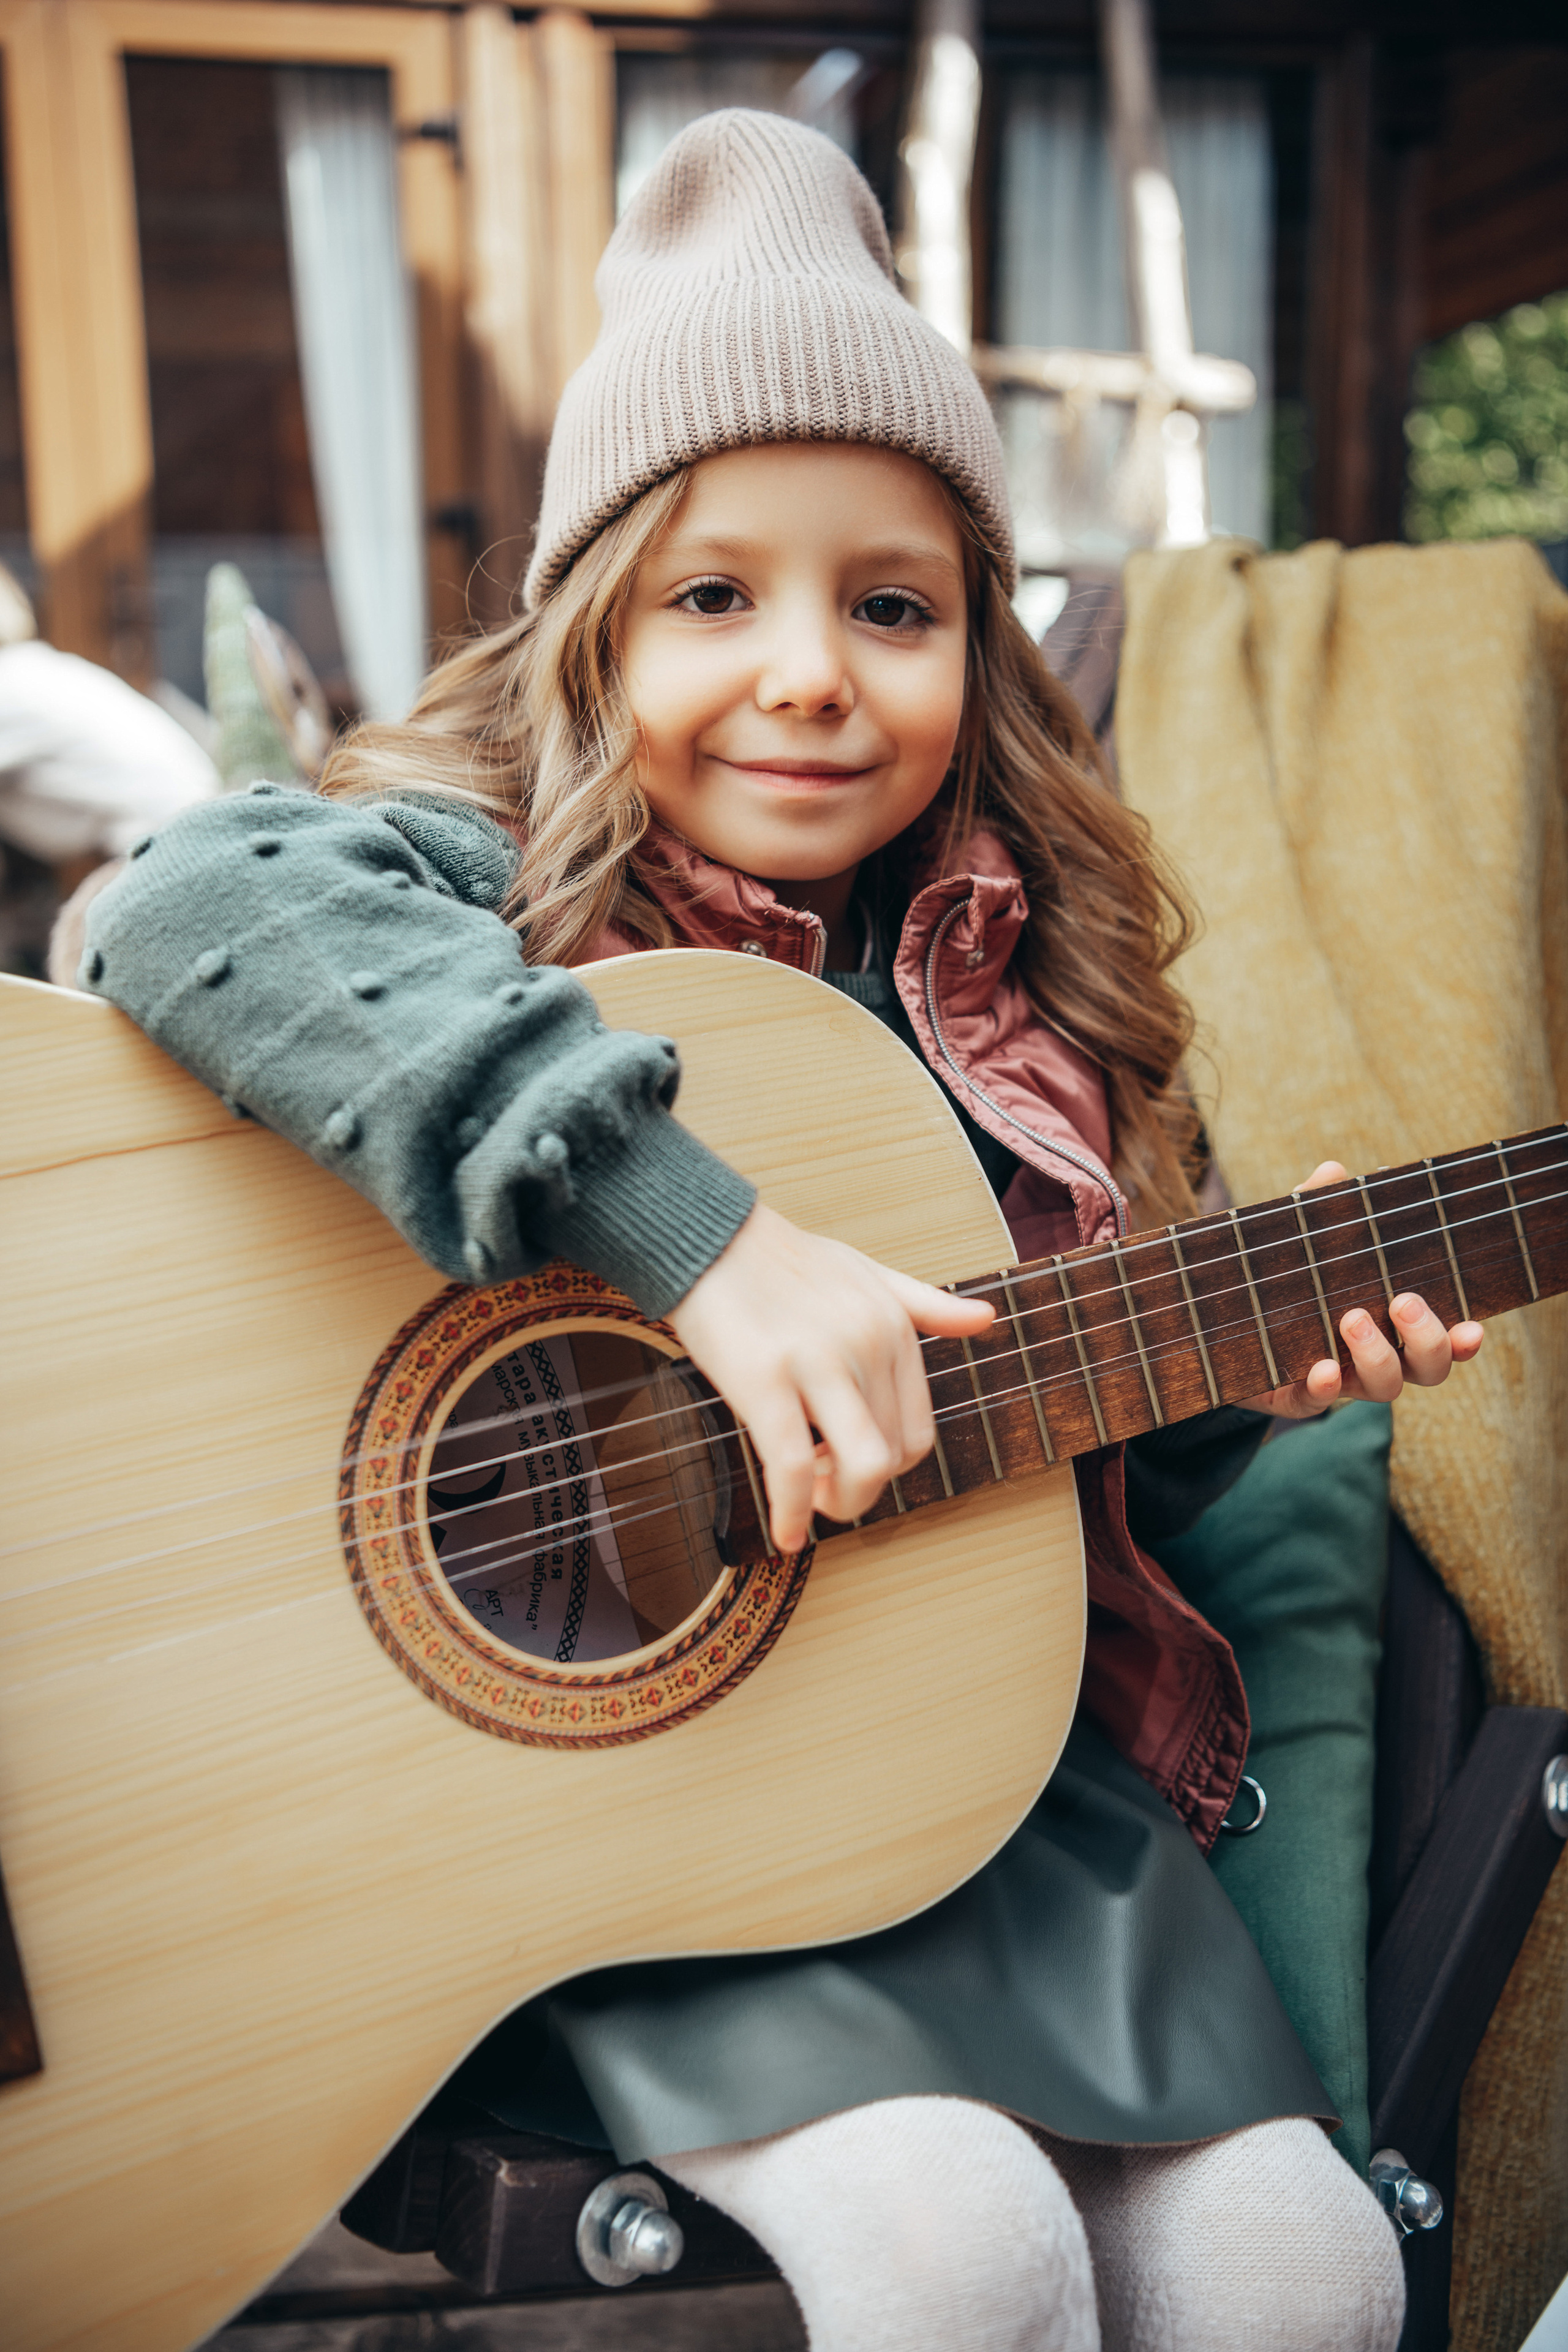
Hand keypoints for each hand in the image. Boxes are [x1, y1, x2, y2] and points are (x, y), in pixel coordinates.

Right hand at [668, 1200, 993, 1551]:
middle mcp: (866, 1344)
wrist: (709, 1234)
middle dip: (859, 1488)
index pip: (917, 1432)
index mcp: (892, 1328)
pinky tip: (784, 1536)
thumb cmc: (784, 1261)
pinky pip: (792, 1467)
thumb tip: (987, 1319)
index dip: (887, 1467)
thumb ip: (926, 1305)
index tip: (846, 1465)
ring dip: (842, 1506)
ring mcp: (818, 1361)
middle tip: (822, 1486)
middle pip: (891, 1456)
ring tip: (812, 1504)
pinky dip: (793, 1515)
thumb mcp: (867, 1273)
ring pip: (862, 1466)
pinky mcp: (765, 1379)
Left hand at [1249, 1160, 1484, 1417]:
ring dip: (1377, 1356)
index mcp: (1394, 1325)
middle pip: (1427, 1368)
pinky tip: (1322, 1368)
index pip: (1445, 1339)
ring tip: (1353, 1318)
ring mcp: (1341, 1380)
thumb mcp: (1300, 1242)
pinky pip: (1318, 1401)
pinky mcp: (1296, 1394)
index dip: (1463, 1340)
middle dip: (1425, 1339)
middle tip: (1403, 1302)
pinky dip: (1323, 1388)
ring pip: (1383, 1387)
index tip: (1472, 1327)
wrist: (1223, 1328)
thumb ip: (1318, 1210)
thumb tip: (1334, 1170)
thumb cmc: (1285, 1280)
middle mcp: (1378, 1358)